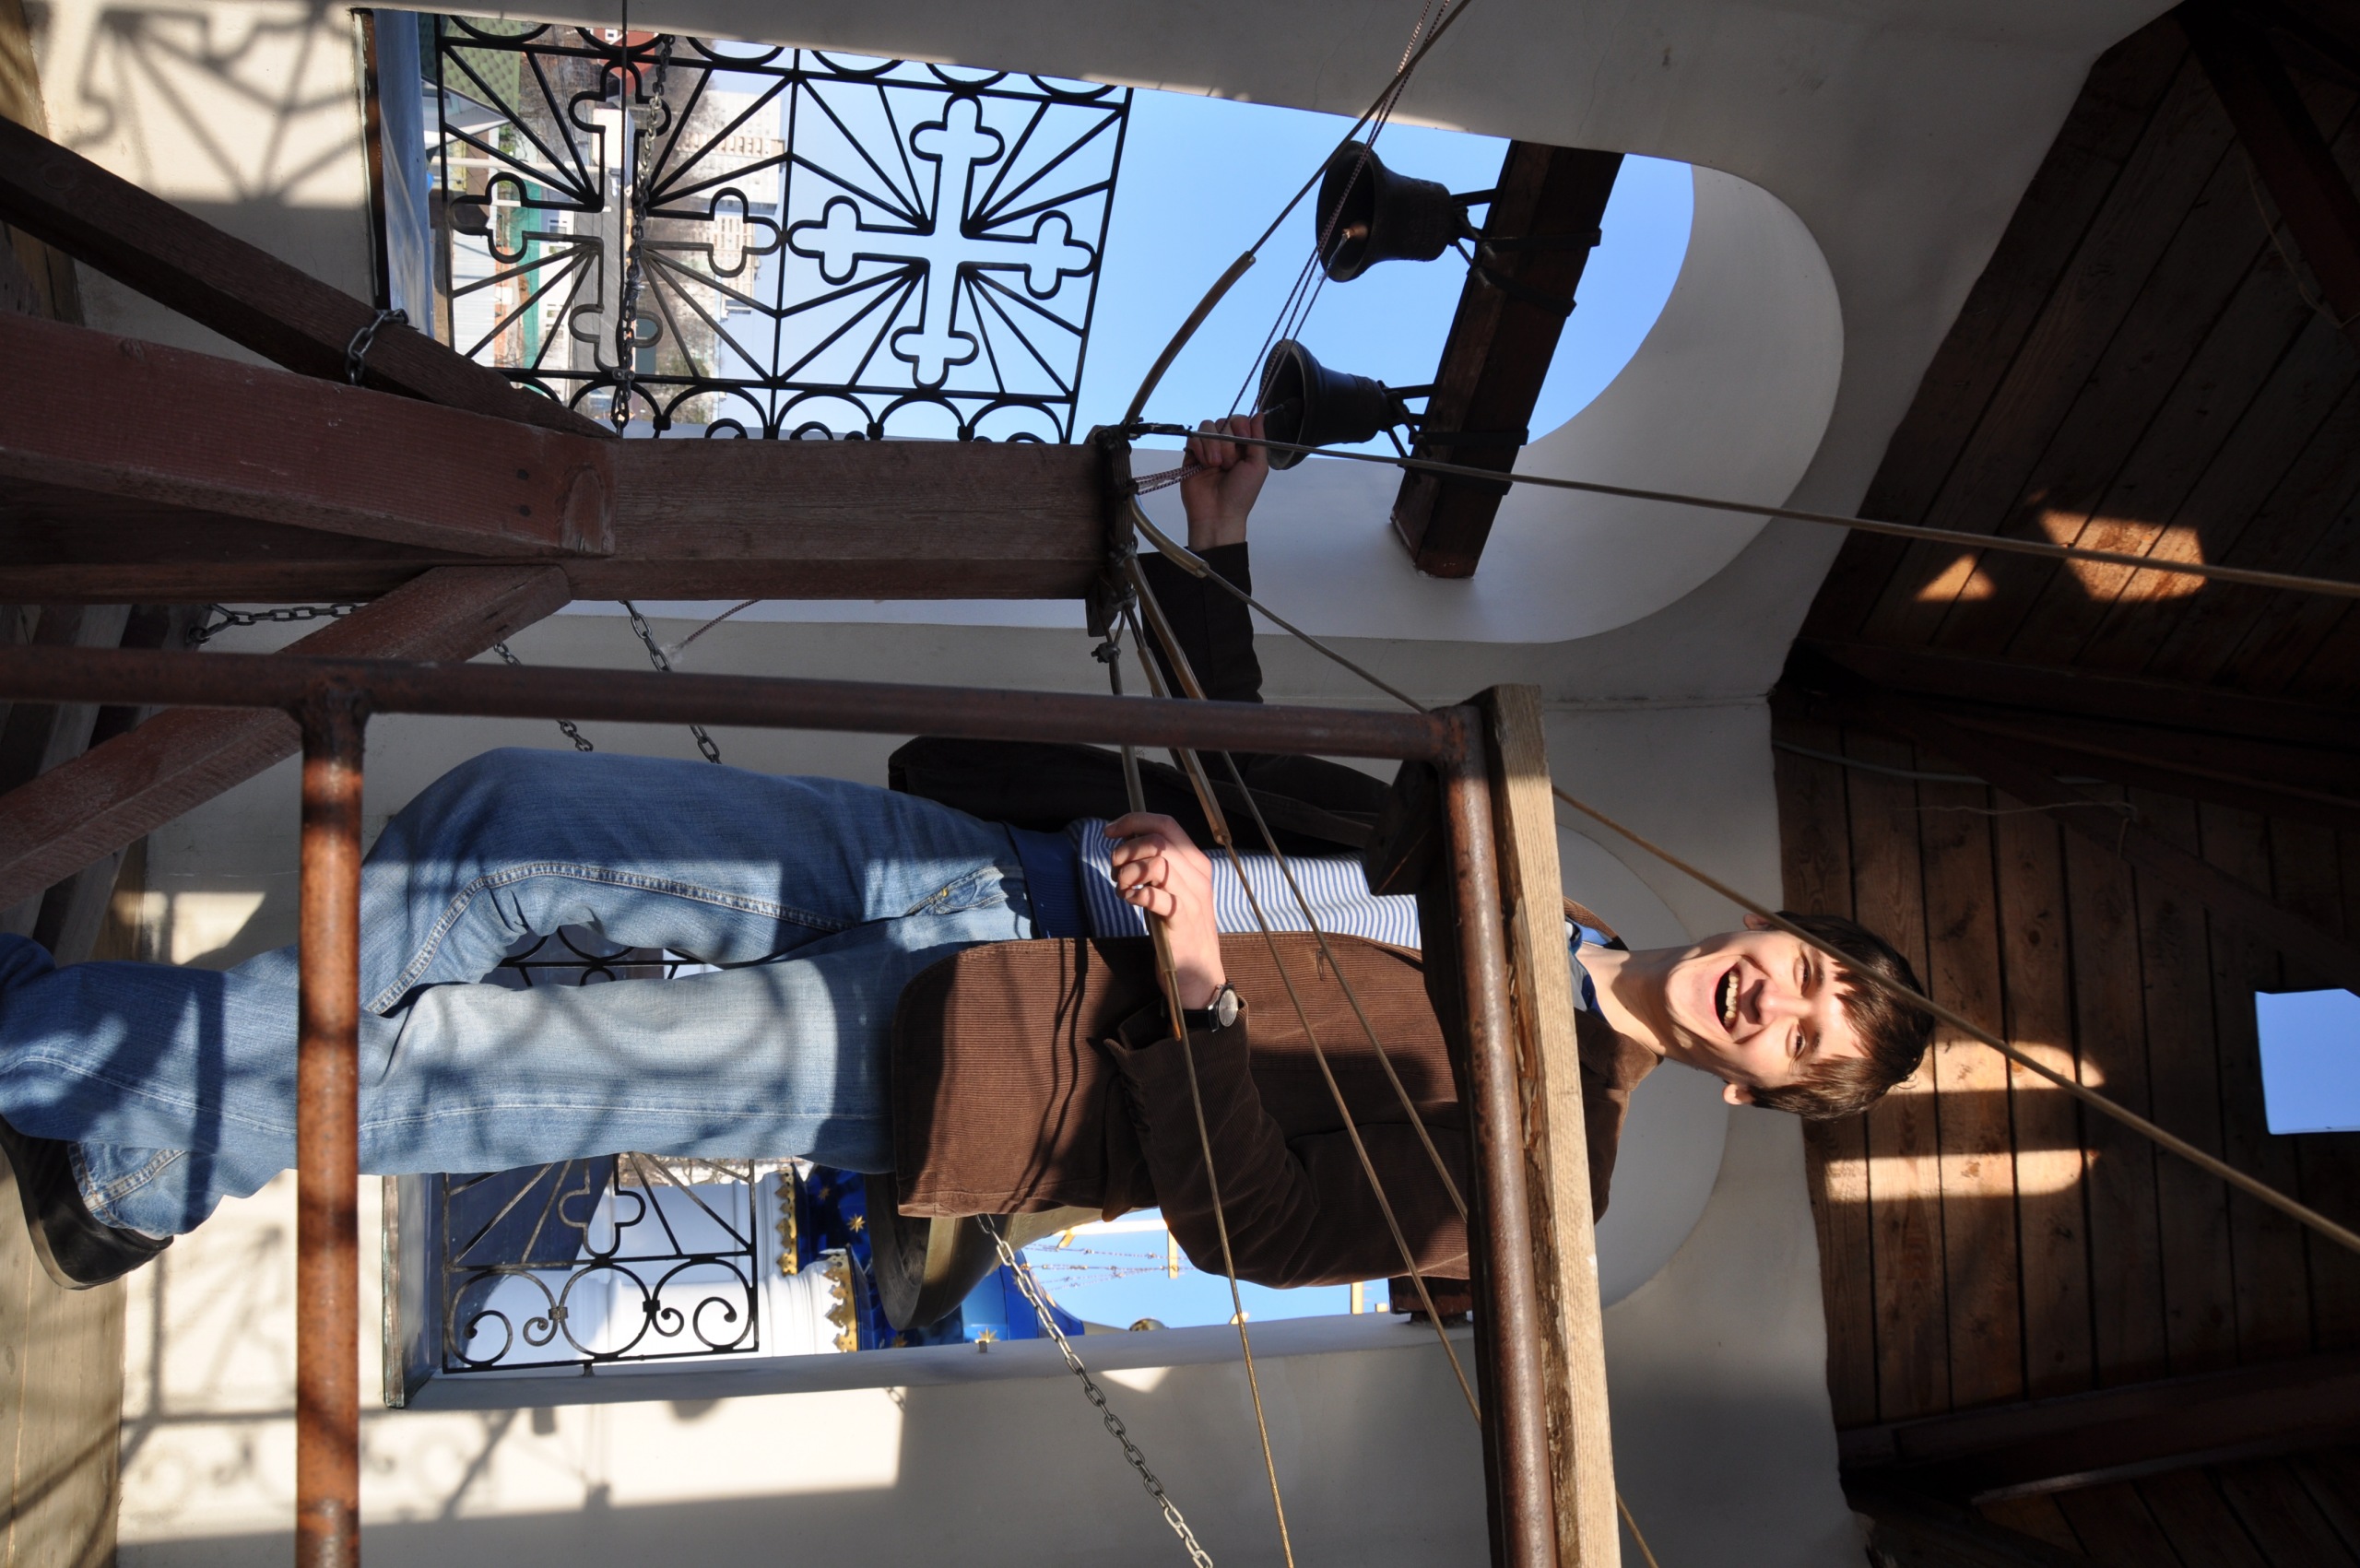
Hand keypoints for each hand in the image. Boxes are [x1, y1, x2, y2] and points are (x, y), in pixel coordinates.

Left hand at [1104, 812, 1226, 1009]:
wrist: (1199, 970)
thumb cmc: (1178, 927)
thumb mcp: (1173, 888)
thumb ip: (1157, 864)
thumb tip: (1124, 843)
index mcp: (1197, 862)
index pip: (1166, 824)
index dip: (1134, 821)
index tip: (1110, 832)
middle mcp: (1197, 875)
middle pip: (1157, 841)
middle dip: (1125, 851)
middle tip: (1115, 870)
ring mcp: (1192, 897)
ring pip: (1156, 863)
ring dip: (1128, 873)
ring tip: (1122, 888)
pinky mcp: (1182, 920)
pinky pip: (1155, 895)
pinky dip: (1135, 894)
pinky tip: (1129, 900)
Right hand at [1178, 413, 1268, 550]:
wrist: (1218, 514)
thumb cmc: (1241, 493)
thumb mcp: (1258, 466)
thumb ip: (1259, 439)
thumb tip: (1260, 413)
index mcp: (1243, 446)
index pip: (1240, 420)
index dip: (1241, 426)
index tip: (1243, 439)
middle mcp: (1225, 444)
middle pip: (1224, 421)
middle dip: (1228, 441)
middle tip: (1229, 464)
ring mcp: (1207, 448)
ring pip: (1207, 426)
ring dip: (1213, 445)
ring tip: (1216, 465)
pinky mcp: (1191, 454)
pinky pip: (1193, 437)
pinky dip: (1200, 447)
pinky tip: (1204, 463)